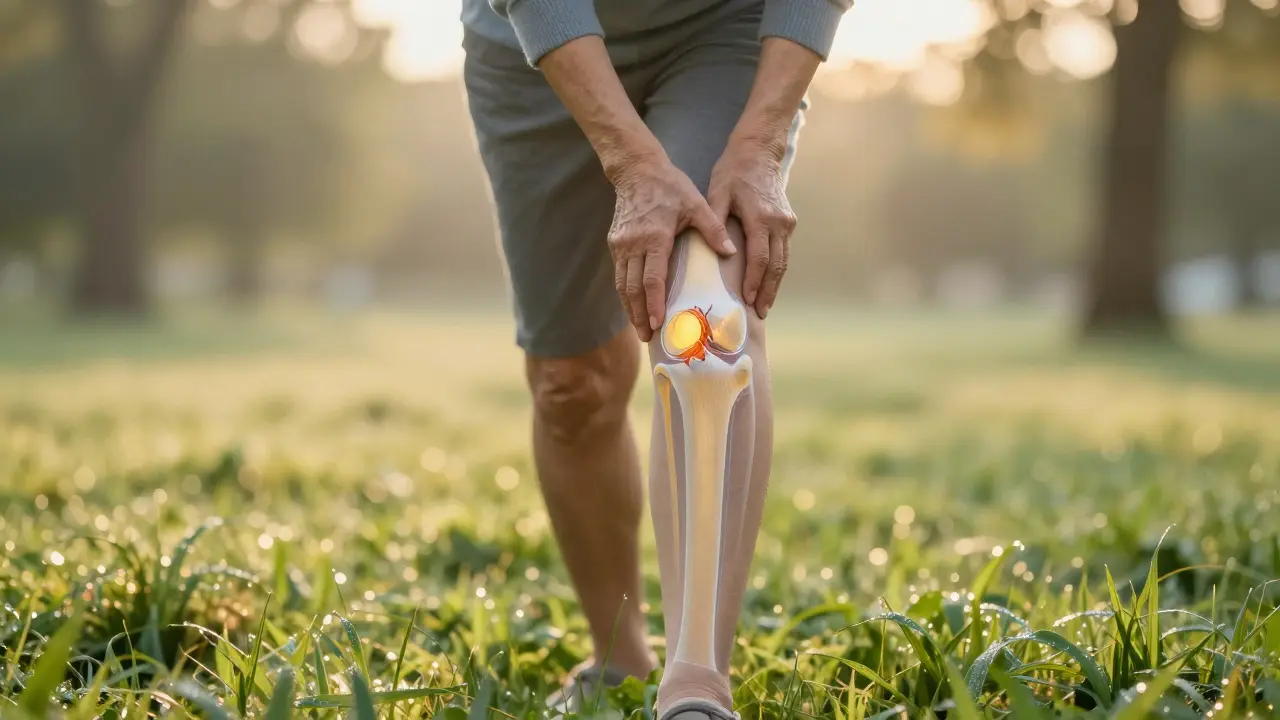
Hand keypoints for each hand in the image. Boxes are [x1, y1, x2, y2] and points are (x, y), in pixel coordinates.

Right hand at [608, 155, 735, 341]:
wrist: (636, 170)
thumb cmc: (670, 186)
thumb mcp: (696, 204)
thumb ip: (713, 230)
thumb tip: (733, 253)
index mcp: (655, 236)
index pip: (653, 277)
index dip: (653, 303)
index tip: (656, 323)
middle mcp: (634, 244)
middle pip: (633, 288)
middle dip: (639, 315)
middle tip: (647, 337)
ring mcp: (621, 244)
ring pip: (623, 284)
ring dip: (629, 308)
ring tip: (639, 329)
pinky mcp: (615, 243)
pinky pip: (619, 274)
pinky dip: (625, 293)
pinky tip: (633, 306)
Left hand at [707, 136, 795, 318]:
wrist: (759, 151)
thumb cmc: (733, 172)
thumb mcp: (718, 193)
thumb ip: (717, 223)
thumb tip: (724, 254)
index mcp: (760, 217)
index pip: (759, 257)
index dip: (755, 281)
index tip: (748, 299)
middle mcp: (778, 222)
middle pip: (776, 265)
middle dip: (769, 291)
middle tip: (761, 313)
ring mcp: (786, 222)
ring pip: (784, 260)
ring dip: (776, 284)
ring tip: (765, 305)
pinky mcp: (788, 221)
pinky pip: (784, 251)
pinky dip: (777, 269)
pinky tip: (769, 283)